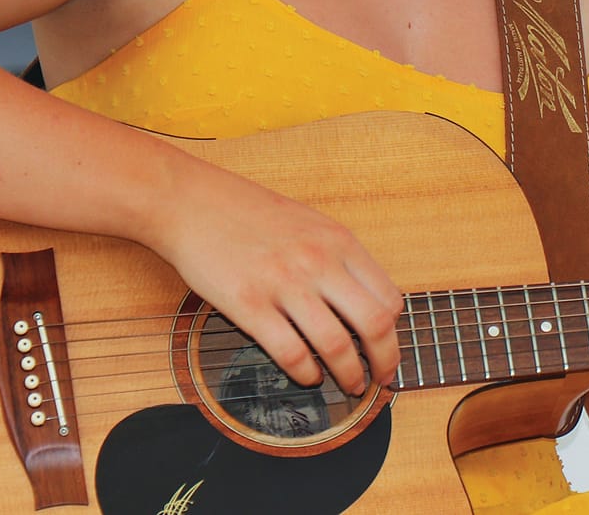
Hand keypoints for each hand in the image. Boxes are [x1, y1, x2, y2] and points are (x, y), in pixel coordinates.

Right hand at [153, 162, 403, 395]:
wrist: (193, 202)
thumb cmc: (249, 213)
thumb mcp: (310, 223)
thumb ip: (338, 257)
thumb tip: (365, 301)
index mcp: (338, 241)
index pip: (388, 297)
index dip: (395, 332)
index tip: (388, 347)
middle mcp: (318, 262)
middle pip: (374, 325)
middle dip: (384, 361)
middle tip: (379, 379)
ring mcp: (284, 284)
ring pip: (336, 345)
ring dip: (348, 375)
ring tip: (348, 385)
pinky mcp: (249, 305)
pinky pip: (290, 352)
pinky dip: (306, 374)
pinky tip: (307, 376)